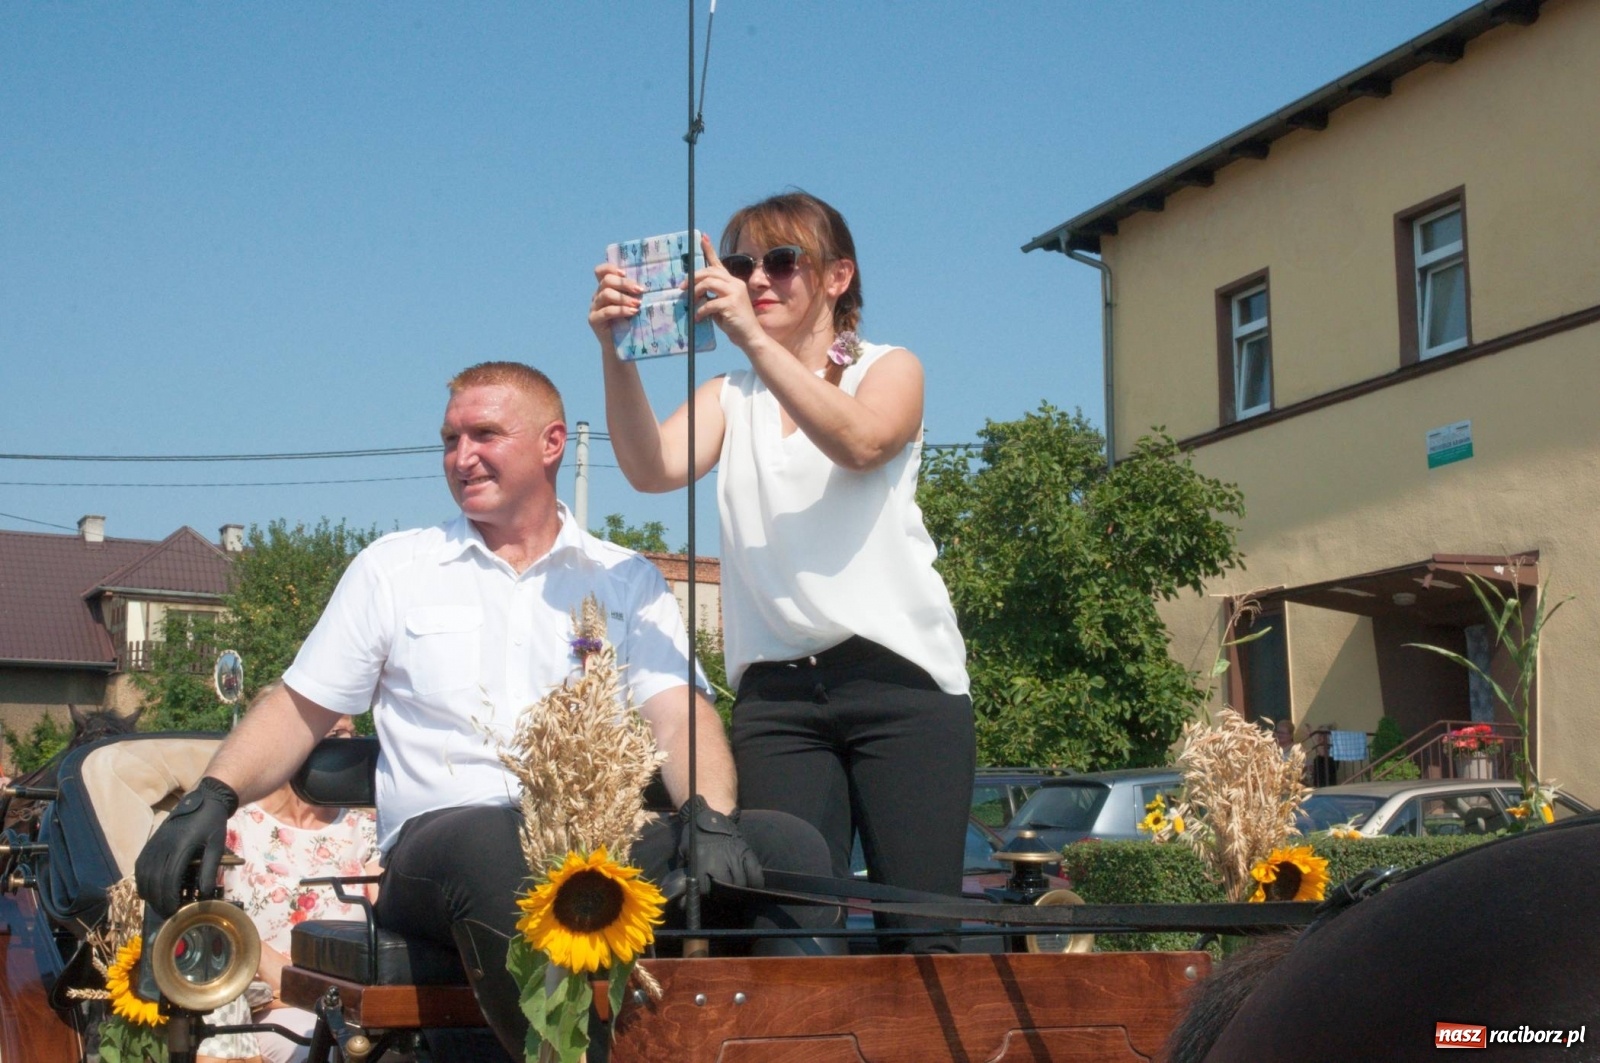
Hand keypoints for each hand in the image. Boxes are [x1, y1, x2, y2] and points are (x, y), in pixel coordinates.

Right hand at [134, 776, 237, 917]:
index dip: (170, 897)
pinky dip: (142, 881)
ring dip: (149, 893)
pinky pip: (140, 866)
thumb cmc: (212, 824)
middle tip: (168, 914)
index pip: (169, 878)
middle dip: (159, 900)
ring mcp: (154, 843)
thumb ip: (210, 869)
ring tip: (159, 906)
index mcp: (181, 845)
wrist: (202, 800)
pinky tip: (149, 892)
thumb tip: (204, 895)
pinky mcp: (150, 843)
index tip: (175, 912)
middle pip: (154, 880)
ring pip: (144, 874)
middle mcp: (163, 845)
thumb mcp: (217, 845)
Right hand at [589, 263, 642, 344]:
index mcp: (605, 289)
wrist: (621, 348)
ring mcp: (594, 307)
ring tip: (637, 304)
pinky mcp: (594, 320)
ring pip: (606, 294)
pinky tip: (632, 312)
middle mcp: (597, 296)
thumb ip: (634, 294)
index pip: (601, 271)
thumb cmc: (630, 323)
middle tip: (640, 290)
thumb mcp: (632, 305)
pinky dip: (621, 310)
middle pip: (606, 281)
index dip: (611, 268)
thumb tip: (649, 284)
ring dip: (624, 298)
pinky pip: (606, 311)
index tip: (625, 273)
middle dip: (624, 284)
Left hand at [672, 794, 763, 896]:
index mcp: (702, 860)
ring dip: (738, 890)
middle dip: (723, 894)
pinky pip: (755, 871)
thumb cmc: (694, 835)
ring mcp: (735, 855)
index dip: (704, 895)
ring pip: (741, 882)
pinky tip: (752, 887)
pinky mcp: (746, 851)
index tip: (703, 897)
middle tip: (720, 895)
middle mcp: (720, 859)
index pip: (705, 888)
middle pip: (726, 886)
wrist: (708, 814)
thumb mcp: (684, 852)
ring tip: (734, 893)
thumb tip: (682, 894)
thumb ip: (684, 872)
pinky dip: (755, 882)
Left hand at [689, 234, 764, 350]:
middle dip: (693, 278)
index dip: (709, 250)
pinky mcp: (732, 304)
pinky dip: (701, 310)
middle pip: (710, 272)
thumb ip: (711, 297)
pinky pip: (710, 303)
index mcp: (733, 283)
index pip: (719, 264)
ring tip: (690, 302)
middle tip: (682, 288)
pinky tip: (698, 318)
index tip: (702, 237)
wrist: (750, 337)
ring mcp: (735, 292)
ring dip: (696, 292)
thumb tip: (694, 293)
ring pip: (709, 283)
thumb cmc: (735, 323)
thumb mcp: (721, 307)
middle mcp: (735, 284)